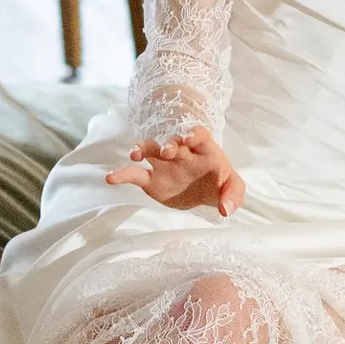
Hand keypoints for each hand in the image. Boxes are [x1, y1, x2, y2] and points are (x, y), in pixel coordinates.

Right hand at [108, 131, 245, 218]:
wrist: (204, 192)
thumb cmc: (220, 183)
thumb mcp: (233, 187)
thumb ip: (234, 195)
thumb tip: (226, 210)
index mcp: (204, 149)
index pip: (199, 135)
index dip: (193, 134)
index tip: (188, 139)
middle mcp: (181, 152)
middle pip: (172, 141)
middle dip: (168, 144)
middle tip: (166, 152)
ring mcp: (164, 164)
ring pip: (149, 149)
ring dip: (142, 148)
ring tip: (134, 154)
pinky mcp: (151, 180)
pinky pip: (134, 174)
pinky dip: (122, 175)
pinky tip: (110, 178)